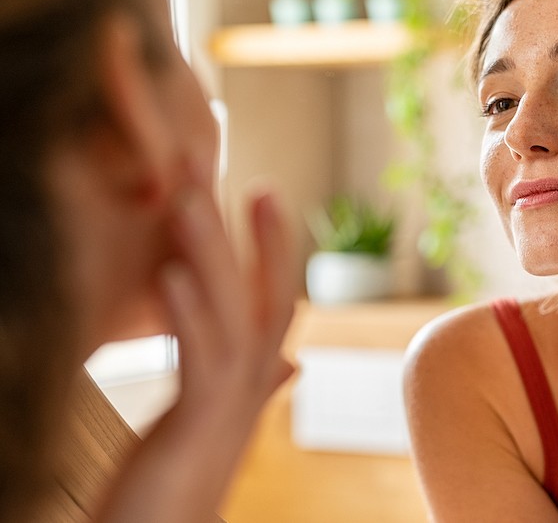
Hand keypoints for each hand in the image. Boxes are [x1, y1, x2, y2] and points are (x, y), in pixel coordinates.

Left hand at [94, 173, 294, 521]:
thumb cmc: (175, 488)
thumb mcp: (213, 422)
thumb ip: (252, 383)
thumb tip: (289, 359)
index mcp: (247, 381)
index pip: (271, 301)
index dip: (273, 246)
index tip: (263, 189)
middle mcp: (248, 389)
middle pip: (258, 296)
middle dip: (248, 231)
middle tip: (231, 166)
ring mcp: (228, 407)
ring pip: (230, 316)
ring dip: (211, 253)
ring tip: (189, 198)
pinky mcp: (196, 427)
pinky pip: (199, 361)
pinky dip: (188, 313)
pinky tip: (172, 272)